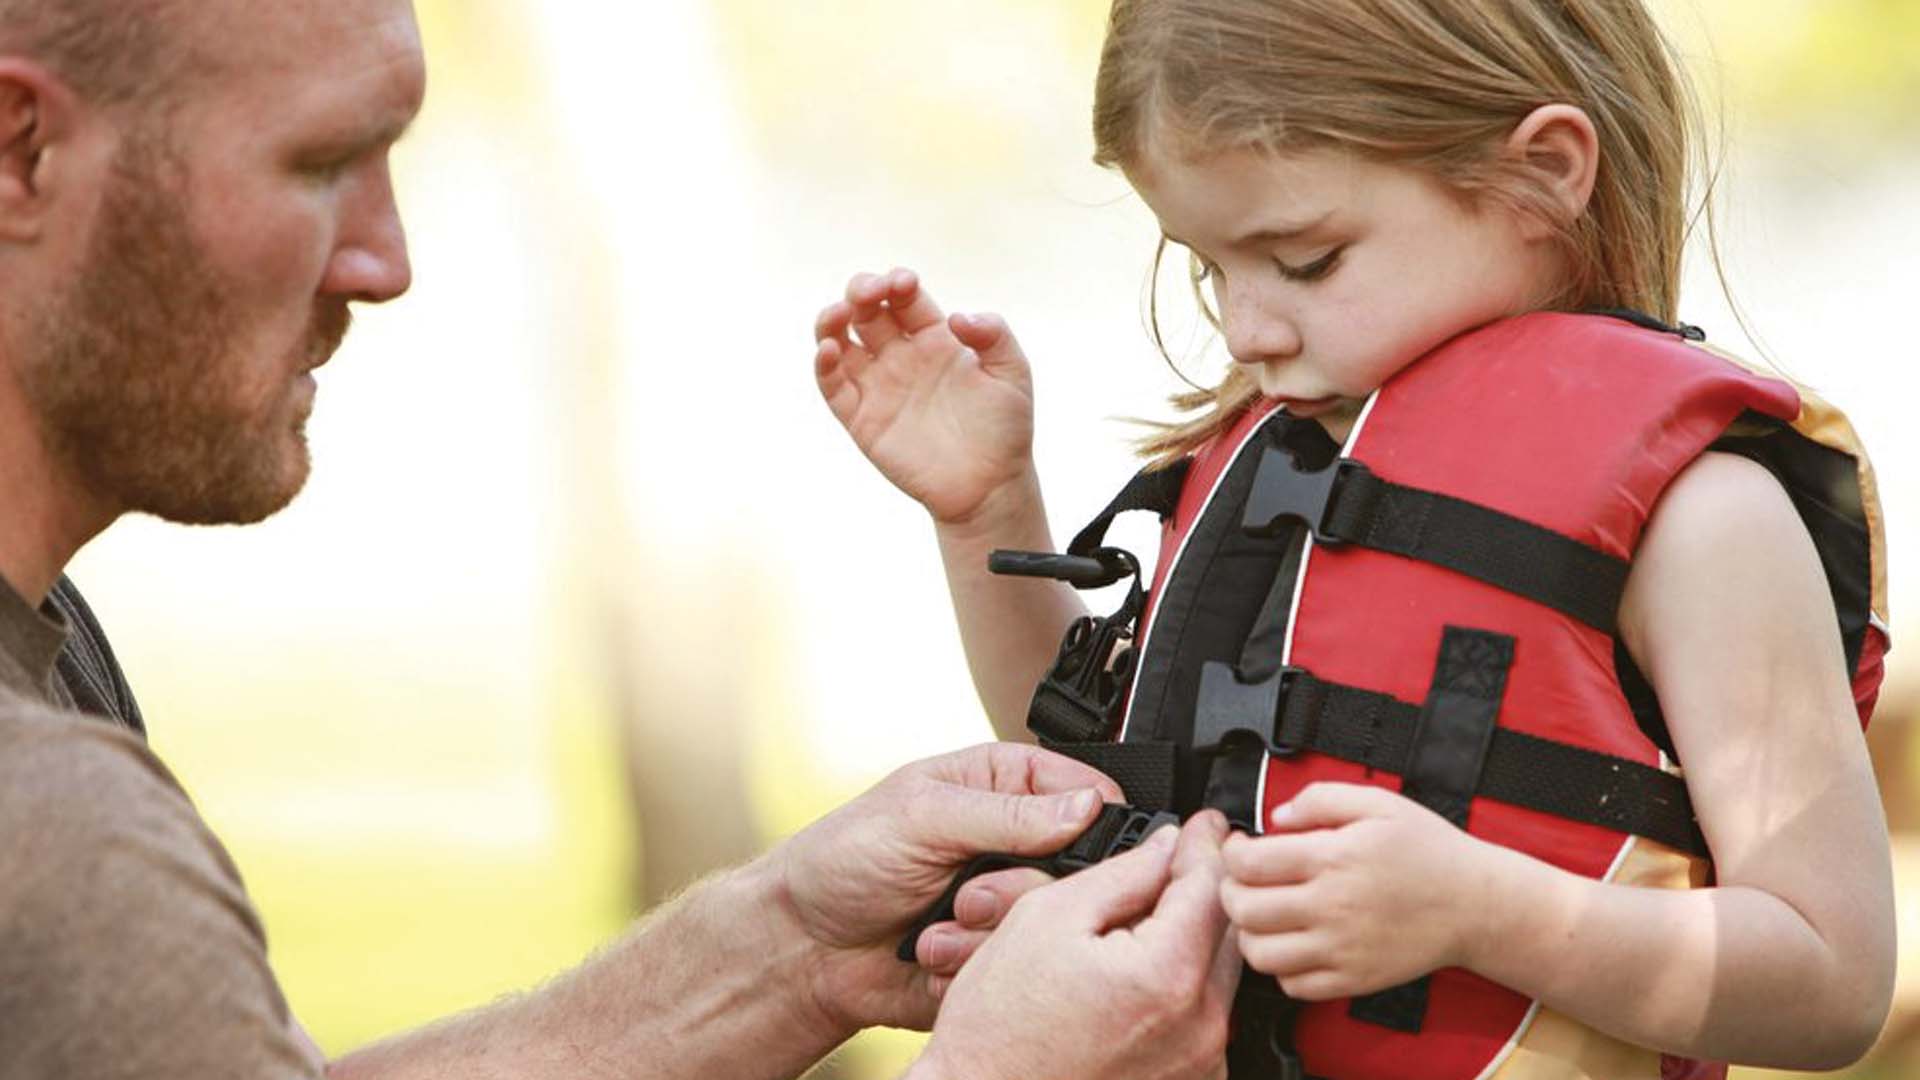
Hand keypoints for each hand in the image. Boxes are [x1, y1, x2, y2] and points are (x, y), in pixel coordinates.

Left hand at [769, 742, 1122, 1033]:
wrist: (804, 946)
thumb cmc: (846, 859)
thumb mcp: (922, 816)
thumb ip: (1006, 812)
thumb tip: (1085, 806)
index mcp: (1003, 787)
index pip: (1083, 790)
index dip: (1091, 818)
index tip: (1074, 845)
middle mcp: (1015, 844)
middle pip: (1078, 868)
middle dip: (1020, 889)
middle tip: (969, 894)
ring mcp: (1007, 902)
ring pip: (1050, 923)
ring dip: (988, 931)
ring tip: (937, 925)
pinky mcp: (997, 954)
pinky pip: (1019, 968)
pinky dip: (972, 965)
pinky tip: (930, 955)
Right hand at [813, 268, 1036, 526]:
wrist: (990, 486)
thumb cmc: (1005, 429)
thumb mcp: (1013, 373)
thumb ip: (995, 335)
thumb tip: (958, 316)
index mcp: (935, 339)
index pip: (904, 298)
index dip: (898, 283)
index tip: (905, 283)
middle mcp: (901, 357)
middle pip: (867, 311)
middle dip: (862, 291)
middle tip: (871, 292)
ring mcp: (879, 386)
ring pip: (839, 342)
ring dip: (831, 320)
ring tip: (839, 312)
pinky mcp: (862, 419)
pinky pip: (832, 387)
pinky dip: (823, 366)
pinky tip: (830, 350)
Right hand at [909, 812, 1239, 1079]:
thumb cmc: (999, 1029)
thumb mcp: (1047, 918)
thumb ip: (1120, 874)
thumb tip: (1165, 847)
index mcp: (1167, 975)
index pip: (1212, 885)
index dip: (1206, 843)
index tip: (1203, 824)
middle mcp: (1199, 1025)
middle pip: (1225, 929)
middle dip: (1199, 891)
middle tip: (1165, 868)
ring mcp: (1199, 1061)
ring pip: (1218, 972)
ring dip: (1191, 939)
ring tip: (1134, 932)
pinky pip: (1203, 1016)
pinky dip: (1183, 987)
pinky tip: (1135, 980)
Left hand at [1221, 782, 1490, 1000]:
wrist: (1475, 904)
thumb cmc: (1429, 852)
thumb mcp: (1378, 802)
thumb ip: (1320, 798)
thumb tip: (1277, 815)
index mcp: (1333, 859)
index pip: (1248, 863)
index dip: (1230, 852)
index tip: (1239, 847)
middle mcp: (1332, 908)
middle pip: (1244, 910)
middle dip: (1231, 890)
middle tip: (1242, 880)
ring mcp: (1341, 950)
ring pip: (1259, 954)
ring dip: (1249, 933)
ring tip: (1263, 914)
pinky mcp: (1352, 980)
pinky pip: (1292, 986)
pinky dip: (1281, 968)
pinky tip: (1292, 943)